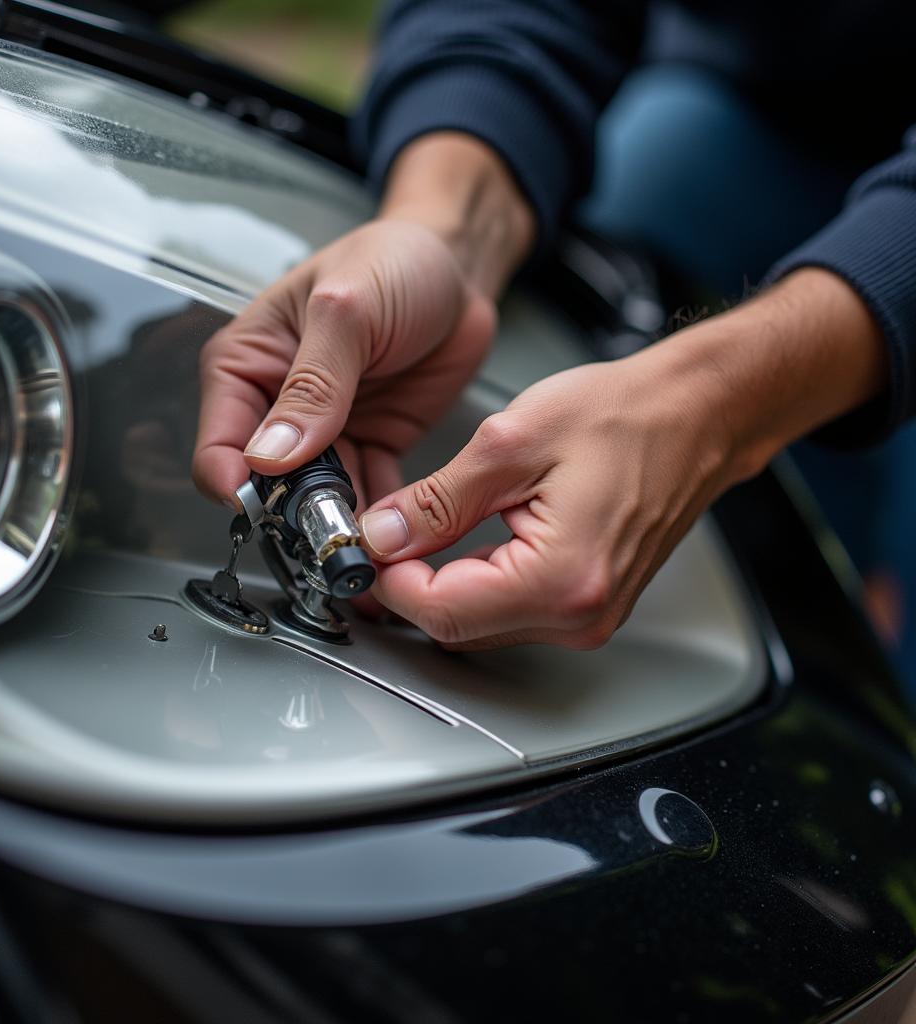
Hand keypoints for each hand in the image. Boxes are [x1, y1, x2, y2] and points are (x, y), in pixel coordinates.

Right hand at [192, 133, 532, 510]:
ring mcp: (327, 430)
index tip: (269, 513)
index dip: (238, 485)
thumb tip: (270, 454)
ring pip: (317, 499)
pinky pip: (368, 494)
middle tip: (327, 536)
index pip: (221, 442)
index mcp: (249, 364)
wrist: (458, 267)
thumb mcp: (347, 310)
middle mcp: (279, 404)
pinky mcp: (370, 443)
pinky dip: (378, 521)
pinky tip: (392, 537)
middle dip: (293, 516)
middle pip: (269, 483)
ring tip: (362, 549)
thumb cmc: (393, 261)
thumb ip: (313, 383)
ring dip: (337, 526)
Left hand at [360, 269, 886, 649]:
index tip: (367, 543)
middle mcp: (579, 614)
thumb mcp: (511, 443)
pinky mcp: (587, 605)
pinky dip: (473, 583)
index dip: (390, 578)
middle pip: (457, 627)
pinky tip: (462, 544)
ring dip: (439, 585)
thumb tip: (384, 535)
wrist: (694, 415)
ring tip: (419, 532)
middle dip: (409, 584)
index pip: (441, 611)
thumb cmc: (626, 416)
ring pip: (479, 624)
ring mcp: (587, 616)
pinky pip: (510, 612)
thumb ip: (437, 501)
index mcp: (561, 579)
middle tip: (385, 534)